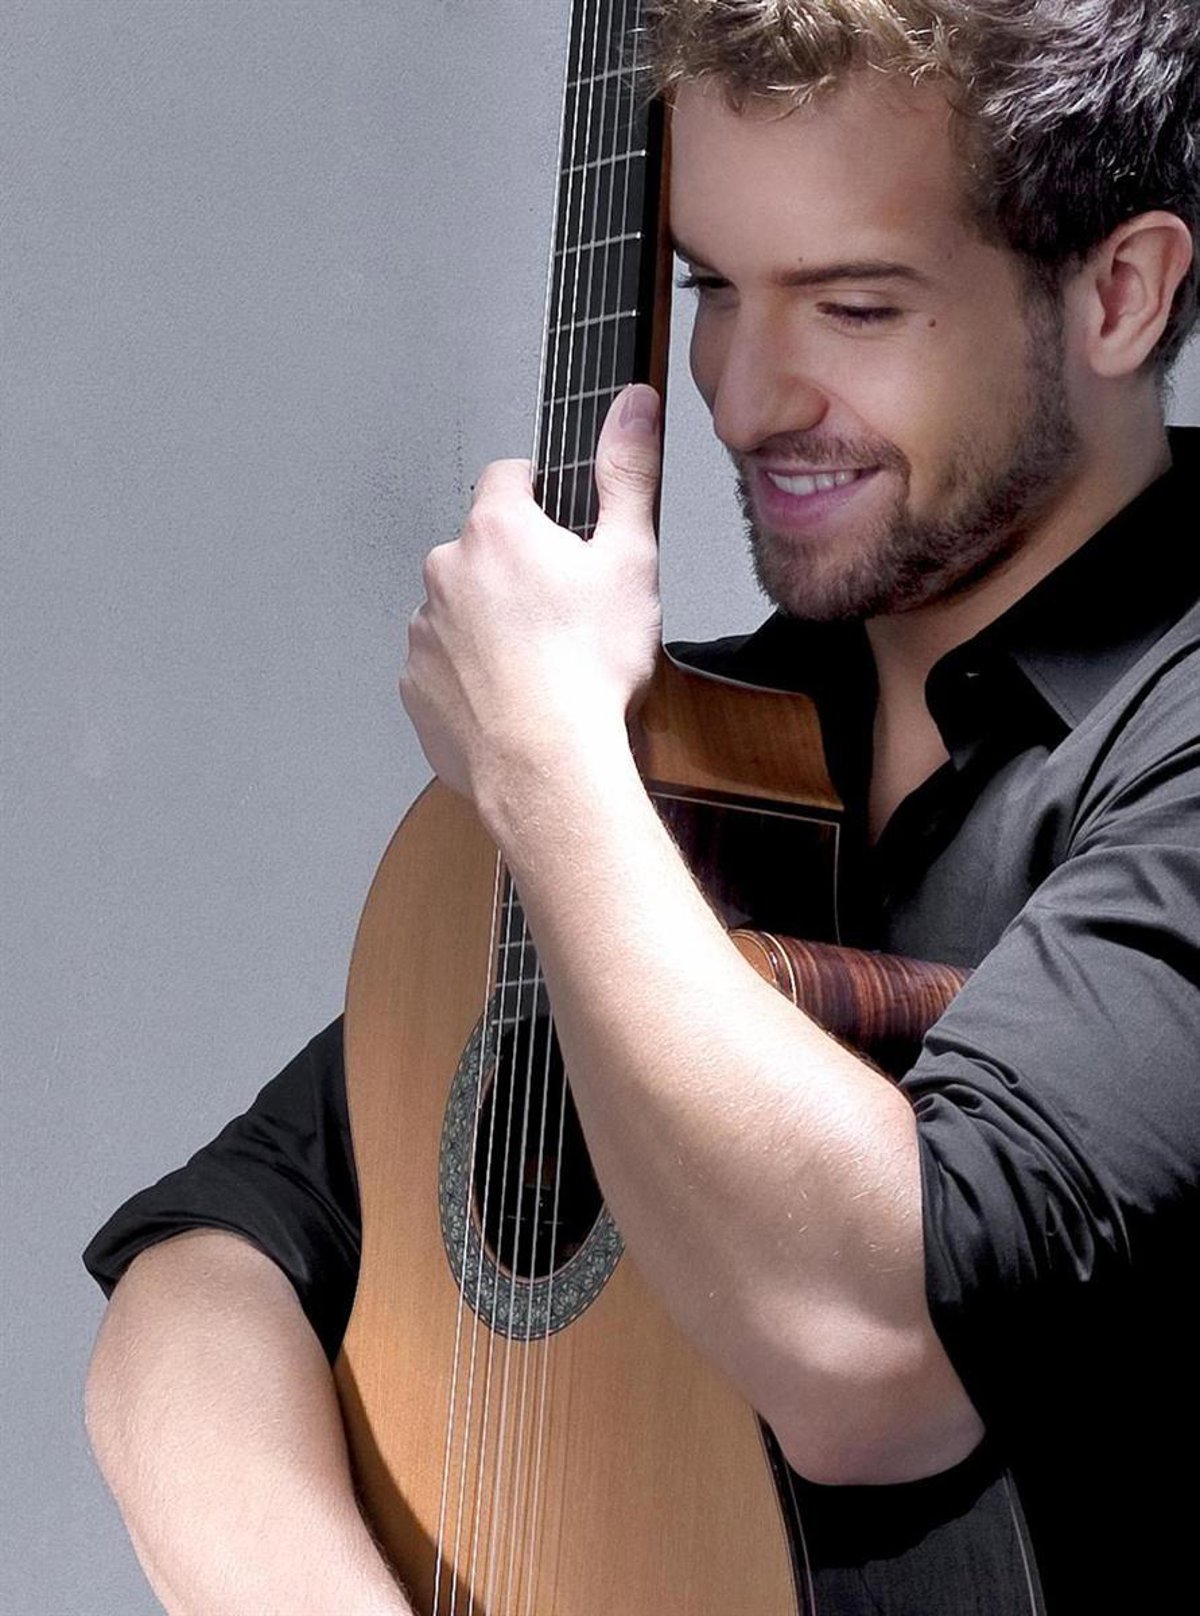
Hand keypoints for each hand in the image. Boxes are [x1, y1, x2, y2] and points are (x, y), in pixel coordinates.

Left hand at [401, 384, 662, 817]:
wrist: (546, 766)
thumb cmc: (588, 671)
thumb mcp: (630, 560)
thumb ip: (627, 473)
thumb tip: (633, 403)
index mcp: (497, 531)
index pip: (508, 476)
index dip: (540, 494)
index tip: (561, 525)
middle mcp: (445, 572)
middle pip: (481, 549)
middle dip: (516, 570)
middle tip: (564, 614)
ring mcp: (423, 632)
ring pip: (459, 610)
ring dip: (489, 625)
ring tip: (539, 666)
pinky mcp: (414, 687)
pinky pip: (442, 668)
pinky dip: (470, 678)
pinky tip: (512, 700)